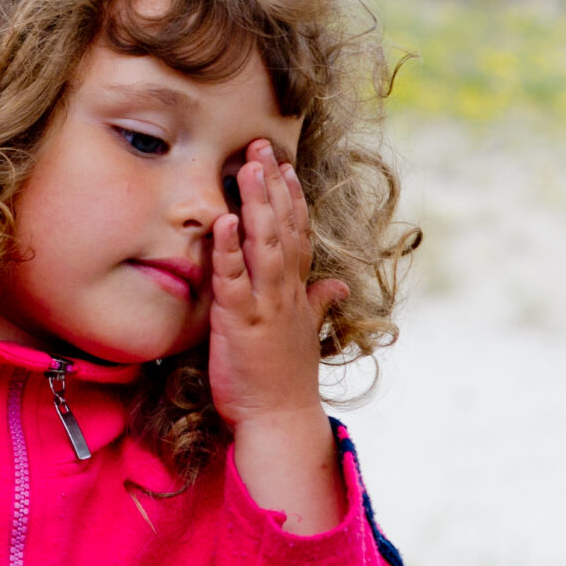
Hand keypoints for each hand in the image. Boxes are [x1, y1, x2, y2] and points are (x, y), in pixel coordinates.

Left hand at [206, 139, 348, 531]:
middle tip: (261, 145)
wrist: (279, 420)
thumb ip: (318, 303)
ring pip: (264, 245)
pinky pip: (233, 279)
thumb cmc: (284, 378)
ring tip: (251, 168)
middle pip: (282, 228)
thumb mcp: (303, 333)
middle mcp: (284, 291)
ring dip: (259, 205)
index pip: (296, 233)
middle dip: (273, 186)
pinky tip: (225, 220)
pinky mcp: (241, 322)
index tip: (283, 164)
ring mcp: (265, 304)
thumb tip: (339, 286)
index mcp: (295, 291)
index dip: (291, 197)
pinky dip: (229, 249)